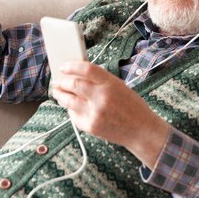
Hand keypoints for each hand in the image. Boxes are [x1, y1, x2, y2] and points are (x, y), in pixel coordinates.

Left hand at [51, 61, 169, 167]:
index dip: (71, 66)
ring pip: (68, 100)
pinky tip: (71, 107)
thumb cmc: (131, 106)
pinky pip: (73, 115)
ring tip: (57, 92)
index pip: (86, 69)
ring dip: (60, 95)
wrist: (141, 130)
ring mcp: (95, 113)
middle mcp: (101, 97)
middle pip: (73, 84)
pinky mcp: (90, 126)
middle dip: (61, 82)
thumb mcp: (119, 86)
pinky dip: (70, 109)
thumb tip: (78, 74)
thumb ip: (100, 80)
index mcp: (110, 84)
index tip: (63, 67)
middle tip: (57, 81)